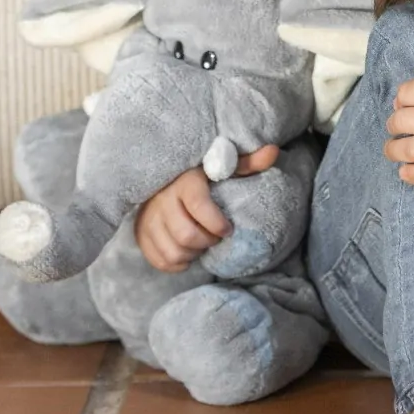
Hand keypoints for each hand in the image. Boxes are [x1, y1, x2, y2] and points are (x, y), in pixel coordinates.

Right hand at [134, 145, 278, 271]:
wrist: (163, 178)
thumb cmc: (202, 175)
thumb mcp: (224, 167)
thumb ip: (248, 163)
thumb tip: (272, 151)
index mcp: (184, 182)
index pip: (199, 206)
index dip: (217, 223)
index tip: (228, 229)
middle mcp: (162, 200)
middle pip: (187, 235)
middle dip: (207, 241)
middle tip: (216, 237)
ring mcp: (148, 219)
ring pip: (173, 251)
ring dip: (193, 254)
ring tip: (202, 243)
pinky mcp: (140, 234)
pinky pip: (160, 260)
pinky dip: (177, 263)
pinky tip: (188, 251)